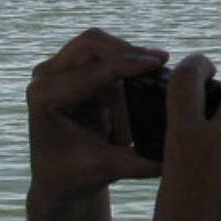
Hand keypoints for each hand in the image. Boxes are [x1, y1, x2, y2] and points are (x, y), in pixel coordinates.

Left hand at [26, 29, 167, 201]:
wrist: (57, 178)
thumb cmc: (74, 176)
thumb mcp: (108, 170)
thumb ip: (141, 162)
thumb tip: (176, 153)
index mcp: (44, 97)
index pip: (91, 71)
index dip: (128, 64)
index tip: (159, 62)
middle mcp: (44, 77)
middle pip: (92, 43)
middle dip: (128, 52)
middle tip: (160, 62)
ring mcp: (56, 69)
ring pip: (104, 51)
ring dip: (127, 77)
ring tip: (129, 122)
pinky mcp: (71, 69)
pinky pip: (107, 63)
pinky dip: (125, 79)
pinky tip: (131, 106)